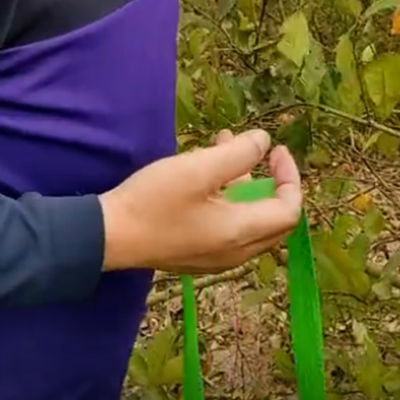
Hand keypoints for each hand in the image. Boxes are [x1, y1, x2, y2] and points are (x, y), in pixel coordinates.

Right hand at [99, 130, 300, 274]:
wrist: (109, 237)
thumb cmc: (155, 201)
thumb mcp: (198, 169)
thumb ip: (237, 154)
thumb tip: (264, 141)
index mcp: (241, 233)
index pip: (289, 211)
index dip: (290, 177)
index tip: (276, 149)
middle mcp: (235, 252)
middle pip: (273, 220)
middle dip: (271, 181)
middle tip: (259, 151)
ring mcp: (215, 257)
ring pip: (248, 220)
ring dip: (244, 183)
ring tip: (223, 145)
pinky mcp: (196, 254)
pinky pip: (228, 227)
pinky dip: (227, 197)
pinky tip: (204, 173)